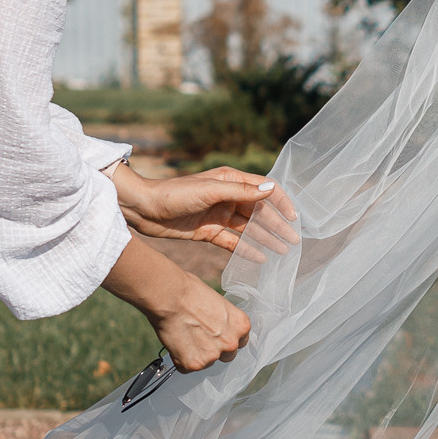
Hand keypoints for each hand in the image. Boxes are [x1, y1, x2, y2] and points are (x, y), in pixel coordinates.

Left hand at [112, 159, 295, 259]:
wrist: (143, 208)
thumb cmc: (175, 193)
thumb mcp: (210, 190)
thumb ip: (241, 191)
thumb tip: (271, 189)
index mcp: (230, 179)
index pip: (264, 189)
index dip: (281, 202)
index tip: (294, 218)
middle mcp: (227, 196)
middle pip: (258, 211)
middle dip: (276, 226)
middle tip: (293, 242)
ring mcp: (218, 214)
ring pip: (247, 228)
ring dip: (265, 239)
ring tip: (282, 252)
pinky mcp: (208, 231)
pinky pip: (232, 241)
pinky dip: (246, 249)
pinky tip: (260, 258)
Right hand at [146, 270, 251, 374]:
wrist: (170, 296)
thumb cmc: (191, 293)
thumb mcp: (219, 305)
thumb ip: (224, 323)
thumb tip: (217, 329)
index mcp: (241, 326)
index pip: (241, 342)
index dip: (226, 339)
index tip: (216, 336)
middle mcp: (231, 344)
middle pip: (227, 356)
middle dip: (214, 349)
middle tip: (198, 336)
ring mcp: (212, 356)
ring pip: (206, 362)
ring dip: (197, 354)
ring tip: (184, 335)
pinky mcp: (193, 364)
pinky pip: (187, 367)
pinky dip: (180, 358)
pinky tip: (176, 342)